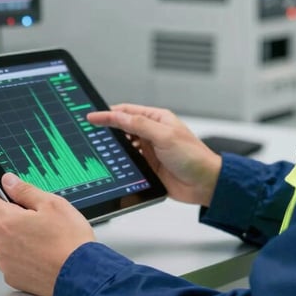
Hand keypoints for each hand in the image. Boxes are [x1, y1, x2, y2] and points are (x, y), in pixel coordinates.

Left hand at [0, 172, 94, 295]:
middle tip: (40, 218)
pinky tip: (44, 254)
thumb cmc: (69, 240)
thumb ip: (25, 190)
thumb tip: (8, 181)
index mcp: (6, 221)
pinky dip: (24, 256)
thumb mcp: (52, 204)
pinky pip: (13, 260)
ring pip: (6, 241)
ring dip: (19, 237)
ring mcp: (6, 264)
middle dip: (14, 216)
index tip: (8, 192)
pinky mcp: (14, 278)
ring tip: (46, 239)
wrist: (81, 275)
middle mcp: (0, 244)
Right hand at [87, 103, 221, 206]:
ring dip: (113, 147)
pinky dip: (120, 162)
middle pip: (123, 128)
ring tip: (97, 147)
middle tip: (89, 132)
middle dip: (107, 129)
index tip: (92, 117)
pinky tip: (112, 163)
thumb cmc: (194, 156)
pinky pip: (129, 162)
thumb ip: (140, 125)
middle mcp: (152, 133)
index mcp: (157, 119)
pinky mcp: (148, 167)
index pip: (127, 111)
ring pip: (124, 146)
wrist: (205, 184)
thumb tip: (117, 115)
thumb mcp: (165, 136)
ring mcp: (149, 151)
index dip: (108, 113)